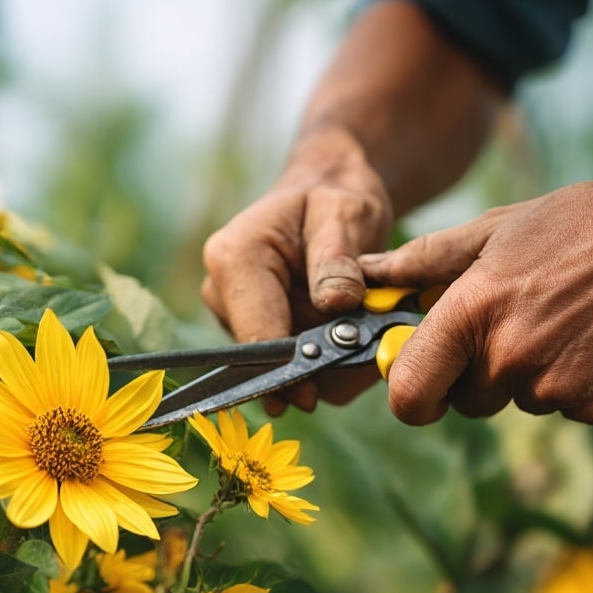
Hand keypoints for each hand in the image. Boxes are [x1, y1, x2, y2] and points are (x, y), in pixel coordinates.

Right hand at [201, 127, 391, 412]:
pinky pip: (290, 369)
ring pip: (281, 369)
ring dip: (326, 363)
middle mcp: (222, 293)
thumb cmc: (332, 202)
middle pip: (267, 359)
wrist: (322, 198)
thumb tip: (338, 303)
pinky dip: (325, 363)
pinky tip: (349, 337)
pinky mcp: (252, 336)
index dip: (287, 369)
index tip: (314, 394)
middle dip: (318, 362)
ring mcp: (234, 319)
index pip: (255, 335)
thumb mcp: (345, 215)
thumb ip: (339, 259)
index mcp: (234, 259)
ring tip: (363, 329)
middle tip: (369, 348)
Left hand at [360, 156, 592, 425]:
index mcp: (472, 314)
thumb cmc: (583, 225)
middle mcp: (509, 358)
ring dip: (533, 376)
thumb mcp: (496, 229)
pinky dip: (579, 385)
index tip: (421, 387)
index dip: (411, 397)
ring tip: (568, 321)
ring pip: (520, 403)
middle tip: (521, 323)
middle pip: (468, 402)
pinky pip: (568, 410)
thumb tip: (365, 276)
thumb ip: (423, 262)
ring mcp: (558, 389)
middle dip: (481, 374)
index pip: (410, 394)